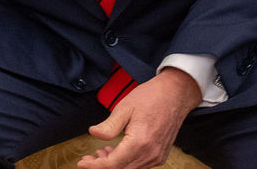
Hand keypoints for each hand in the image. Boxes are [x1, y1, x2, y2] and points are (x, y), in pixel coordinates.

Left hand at [76, 68, 202, 168]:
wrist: (175, 94)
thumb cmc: (151, 97)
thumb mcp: (124, 108)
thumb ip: (108, 126)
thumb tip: (93, 134)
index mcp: (140, 142)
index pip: (112, 164)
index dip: (95, 166)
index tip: (82, 163)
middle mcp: (151, 153)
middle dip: (102, 166)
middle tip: (88, 158)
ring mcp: (157, 156)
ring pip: (130, 168)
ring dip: (114, 164)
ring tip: (100, 152)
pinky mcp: (160, 155)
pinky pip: (140, 164)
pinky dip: (125, 161)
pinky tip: (116, 151)